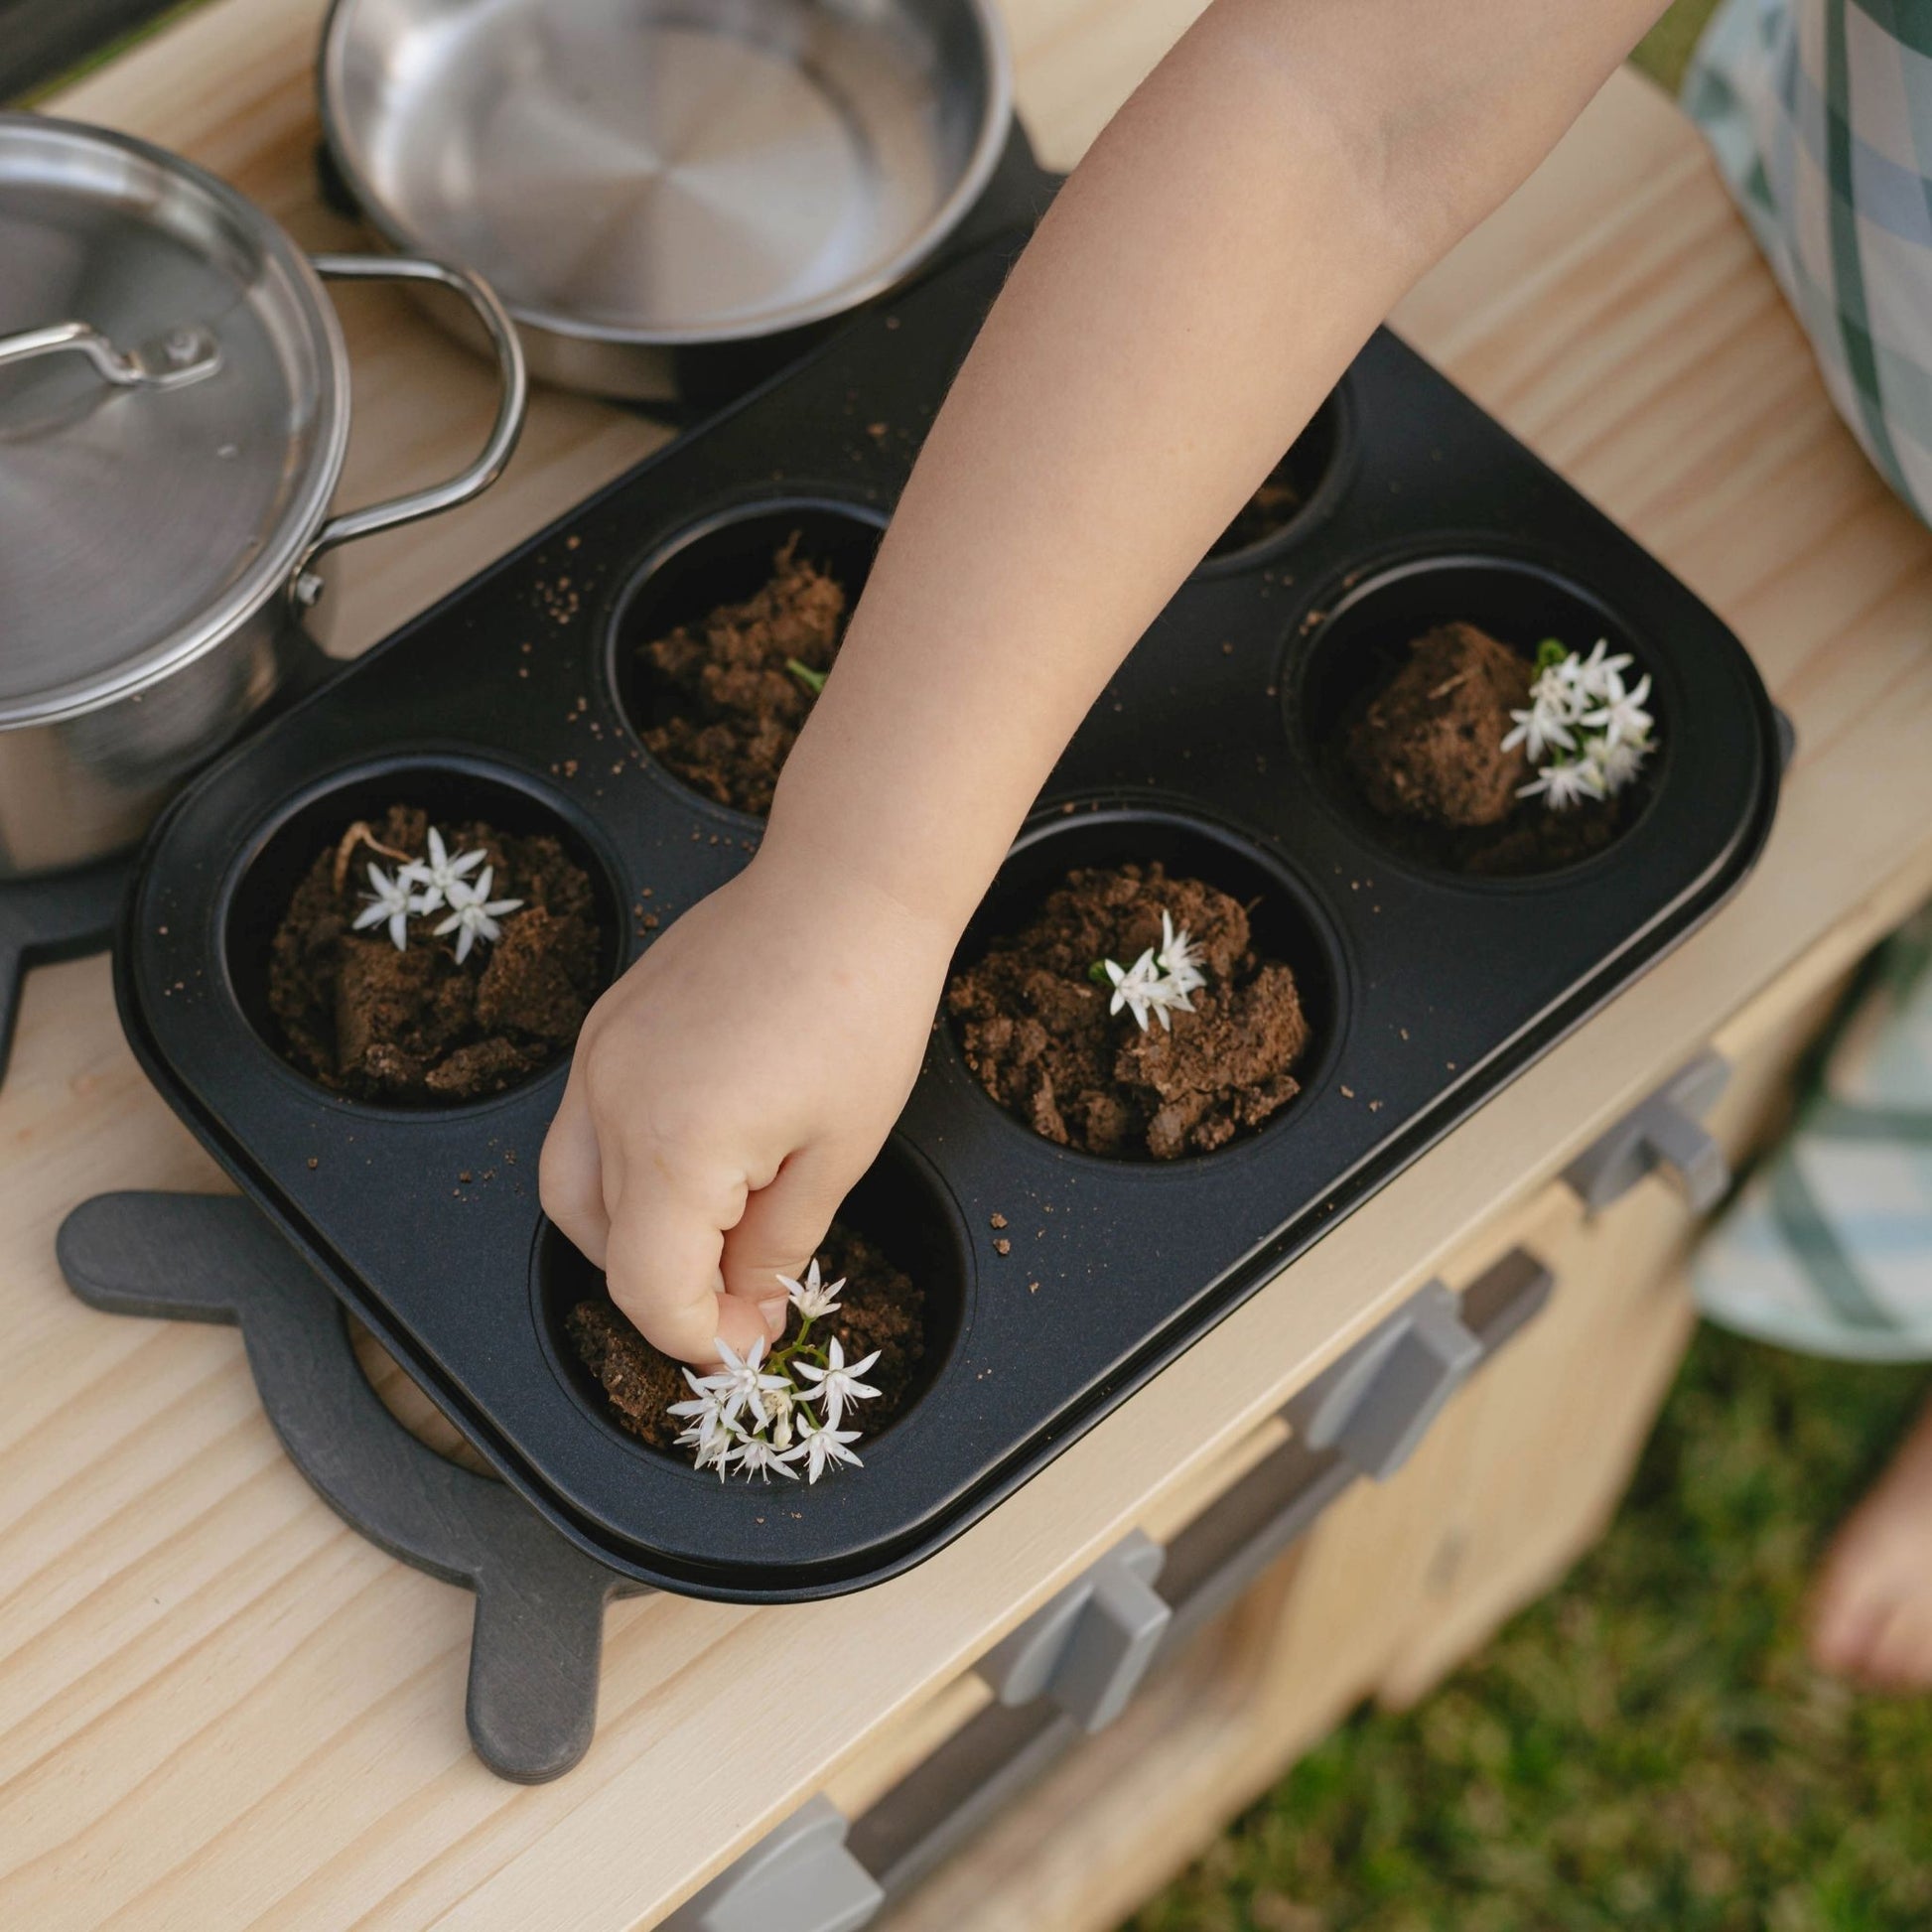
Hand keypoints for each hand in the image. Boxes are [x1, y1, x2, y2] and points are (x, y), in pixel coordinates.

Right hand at [539, 852, 952, 1363]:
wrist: (846, 886)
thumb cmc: (861, 1008)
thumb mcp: (837, 1155)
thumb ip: (777, 1246)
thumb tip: (746, 1306)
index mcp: (670, 1146)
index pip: (649, 1290)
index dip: (700, 1338)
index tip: (750, 1343)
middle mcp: (610, 1102)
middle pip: (602, 1247)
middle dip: (670, 1291)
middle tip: (746, 1298)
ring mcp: (598, 1058)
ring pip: (573, 1191)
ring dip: (633, 1237)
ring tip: (720, 1237)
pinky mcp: (607, 1026)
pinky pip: (586, 1126)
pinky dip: (626, 1171)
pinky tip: (699, 1167)